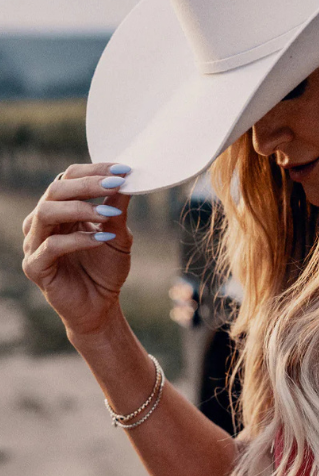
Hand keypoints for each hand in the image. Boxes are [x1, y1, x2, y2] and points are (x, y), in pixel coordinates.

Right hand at [22, 163, 133, 336]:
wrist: (101, 306)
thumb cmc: (106, 268)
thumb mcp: (118, 234)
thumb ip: (117, 208)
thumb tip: (127, 180)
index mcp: (61, 209)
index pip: (69, 177)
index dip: (94, 170)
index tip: (122, 170)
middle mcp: (43, 222)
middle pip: (55, 190)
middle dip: (88, 183)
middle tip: (117, 183)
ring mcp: (35, 244)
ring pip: (46, 212)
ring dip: (80, 208)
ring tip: (109, 213)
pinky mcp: (35, 267)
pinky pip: (51, 246)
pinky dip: (78, 239)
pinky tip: (101, 238)